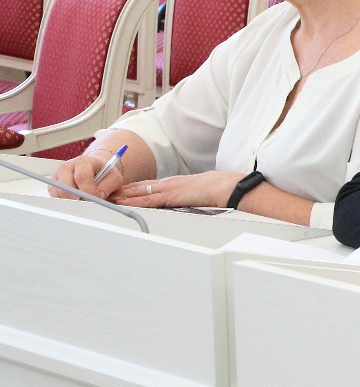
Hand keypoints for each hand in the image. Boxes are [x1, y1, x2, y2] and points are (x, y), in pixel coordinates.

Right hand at [49, 151, 122, 199]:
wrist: (96, 168)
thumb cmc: (104, 173)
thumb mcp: (114, 178)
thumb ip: (107, 187)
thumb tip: (97, 197)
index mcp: (83, 162)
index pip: (82, 177)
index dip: (89, 191)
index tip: (96, 199)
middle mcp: (67, 167)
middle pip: (65, 187)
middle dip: (77, 199)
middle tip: (88, 203)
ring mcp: (58, 176)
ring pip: (58, 193)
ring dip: (70, 201)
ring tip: (83, 199)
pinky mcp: (53, 184)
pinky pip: (55, 196)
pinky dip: (65, 201)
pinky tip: (76, 199)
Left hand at [112, 170, 246, 209]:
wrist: (229, 187)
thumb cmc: (220, 190)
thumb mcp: (202, 193)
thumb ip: (192, 197)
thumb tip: (190, 201)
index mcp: (176, 184)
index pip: (148, 186)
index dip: (132, 188)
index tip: (119, 190)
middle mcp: (168, 184)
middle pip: (139, 187)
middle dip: (121, 190)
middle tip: (104, 192)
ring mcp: (168, 189)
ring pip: (139, 191)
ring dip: (122, 195)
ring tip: (106, 197)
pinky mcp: (170, 196)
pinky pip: (147, 199)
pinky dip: (133, 201)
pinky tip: (122, 202)